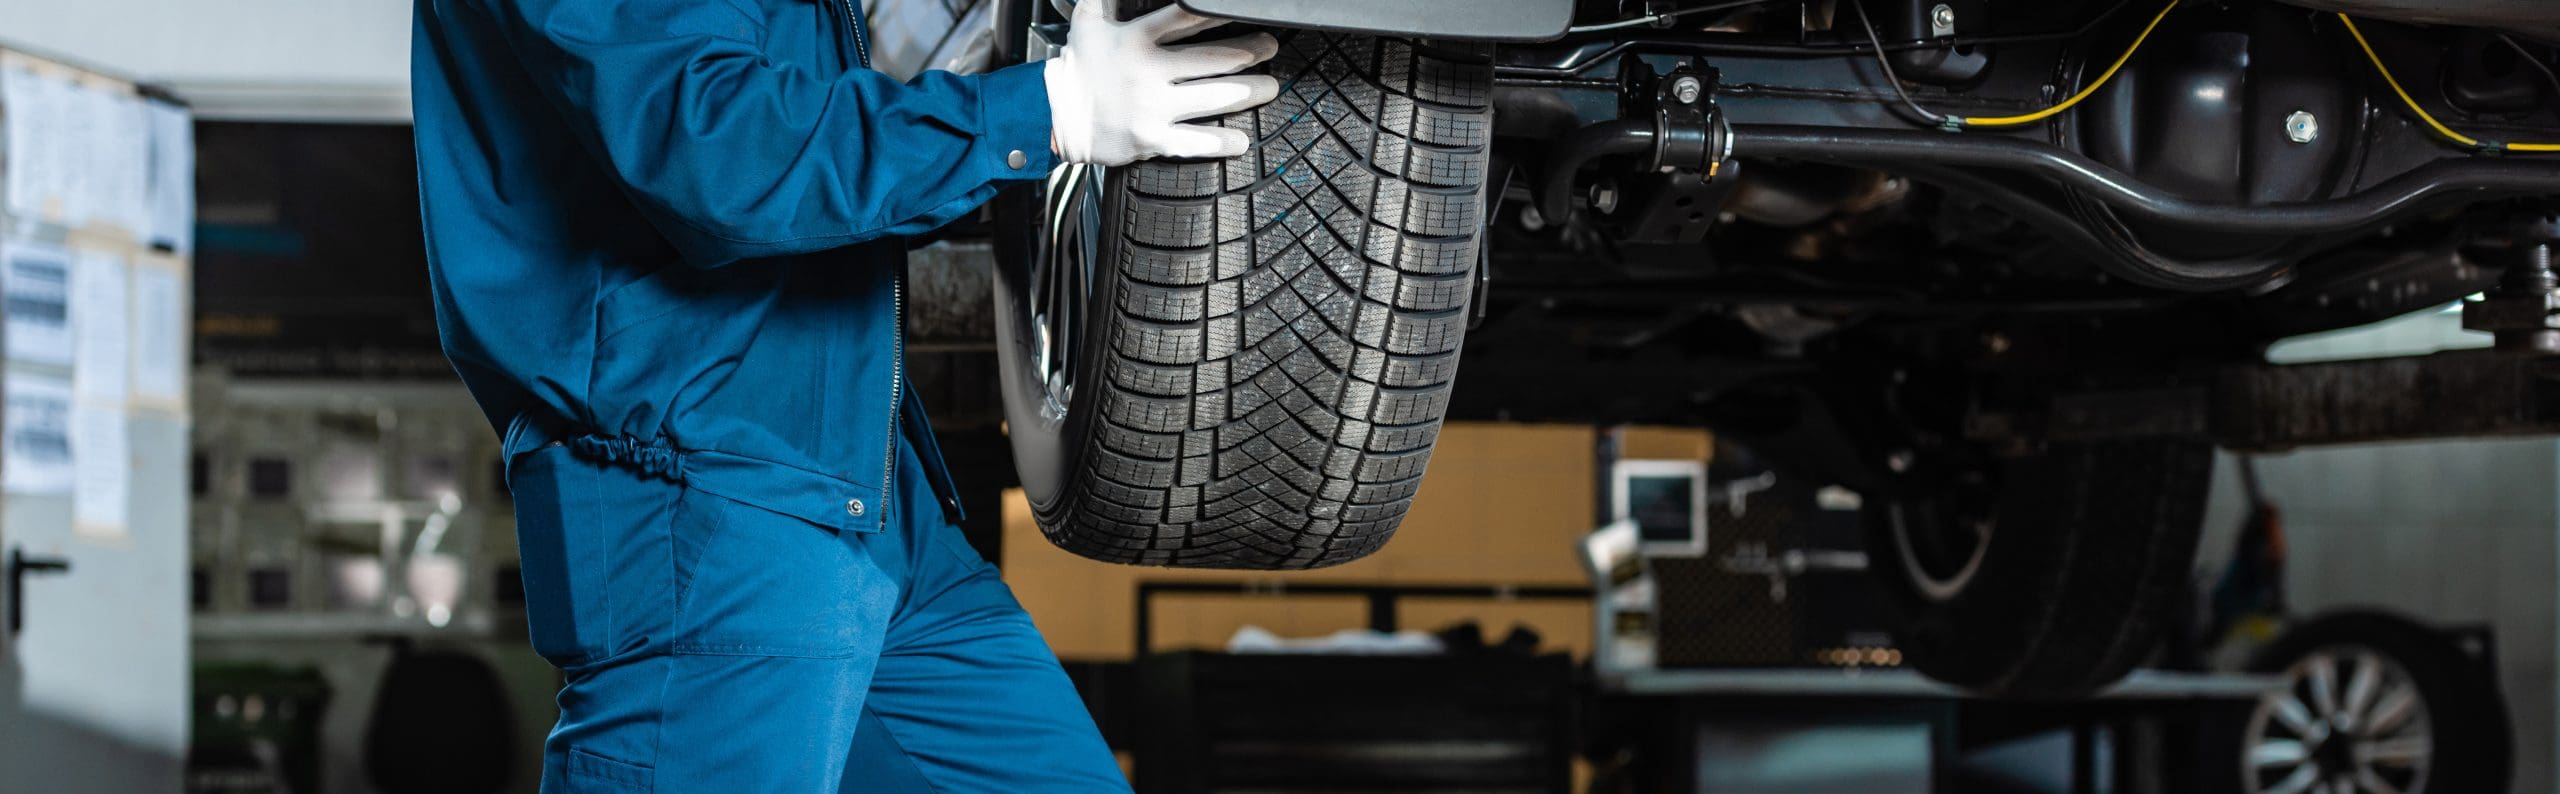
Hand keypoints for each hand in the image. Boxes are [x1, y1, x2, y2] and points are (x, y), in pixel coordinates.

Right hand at [1044, 2, 1281, 165]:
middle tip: (1269, 48)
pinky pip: (1194, 142)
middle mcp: (1148, 73)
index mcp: (1136, 40)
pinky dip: (1222, 142)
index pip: (1186, 18)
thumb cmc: (1076, 68)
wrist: (1053, 115)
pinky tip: (1242, 140)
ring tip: (1269, 87)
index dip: (1218, 11)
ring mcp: (1152, 108)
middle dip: (1249, 52)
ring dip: (1248, 93)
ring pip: (1213, 98)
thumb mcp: (1088, 21)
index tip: (1245, 9)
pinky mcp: (1152, 139)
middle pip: (1212, 59)